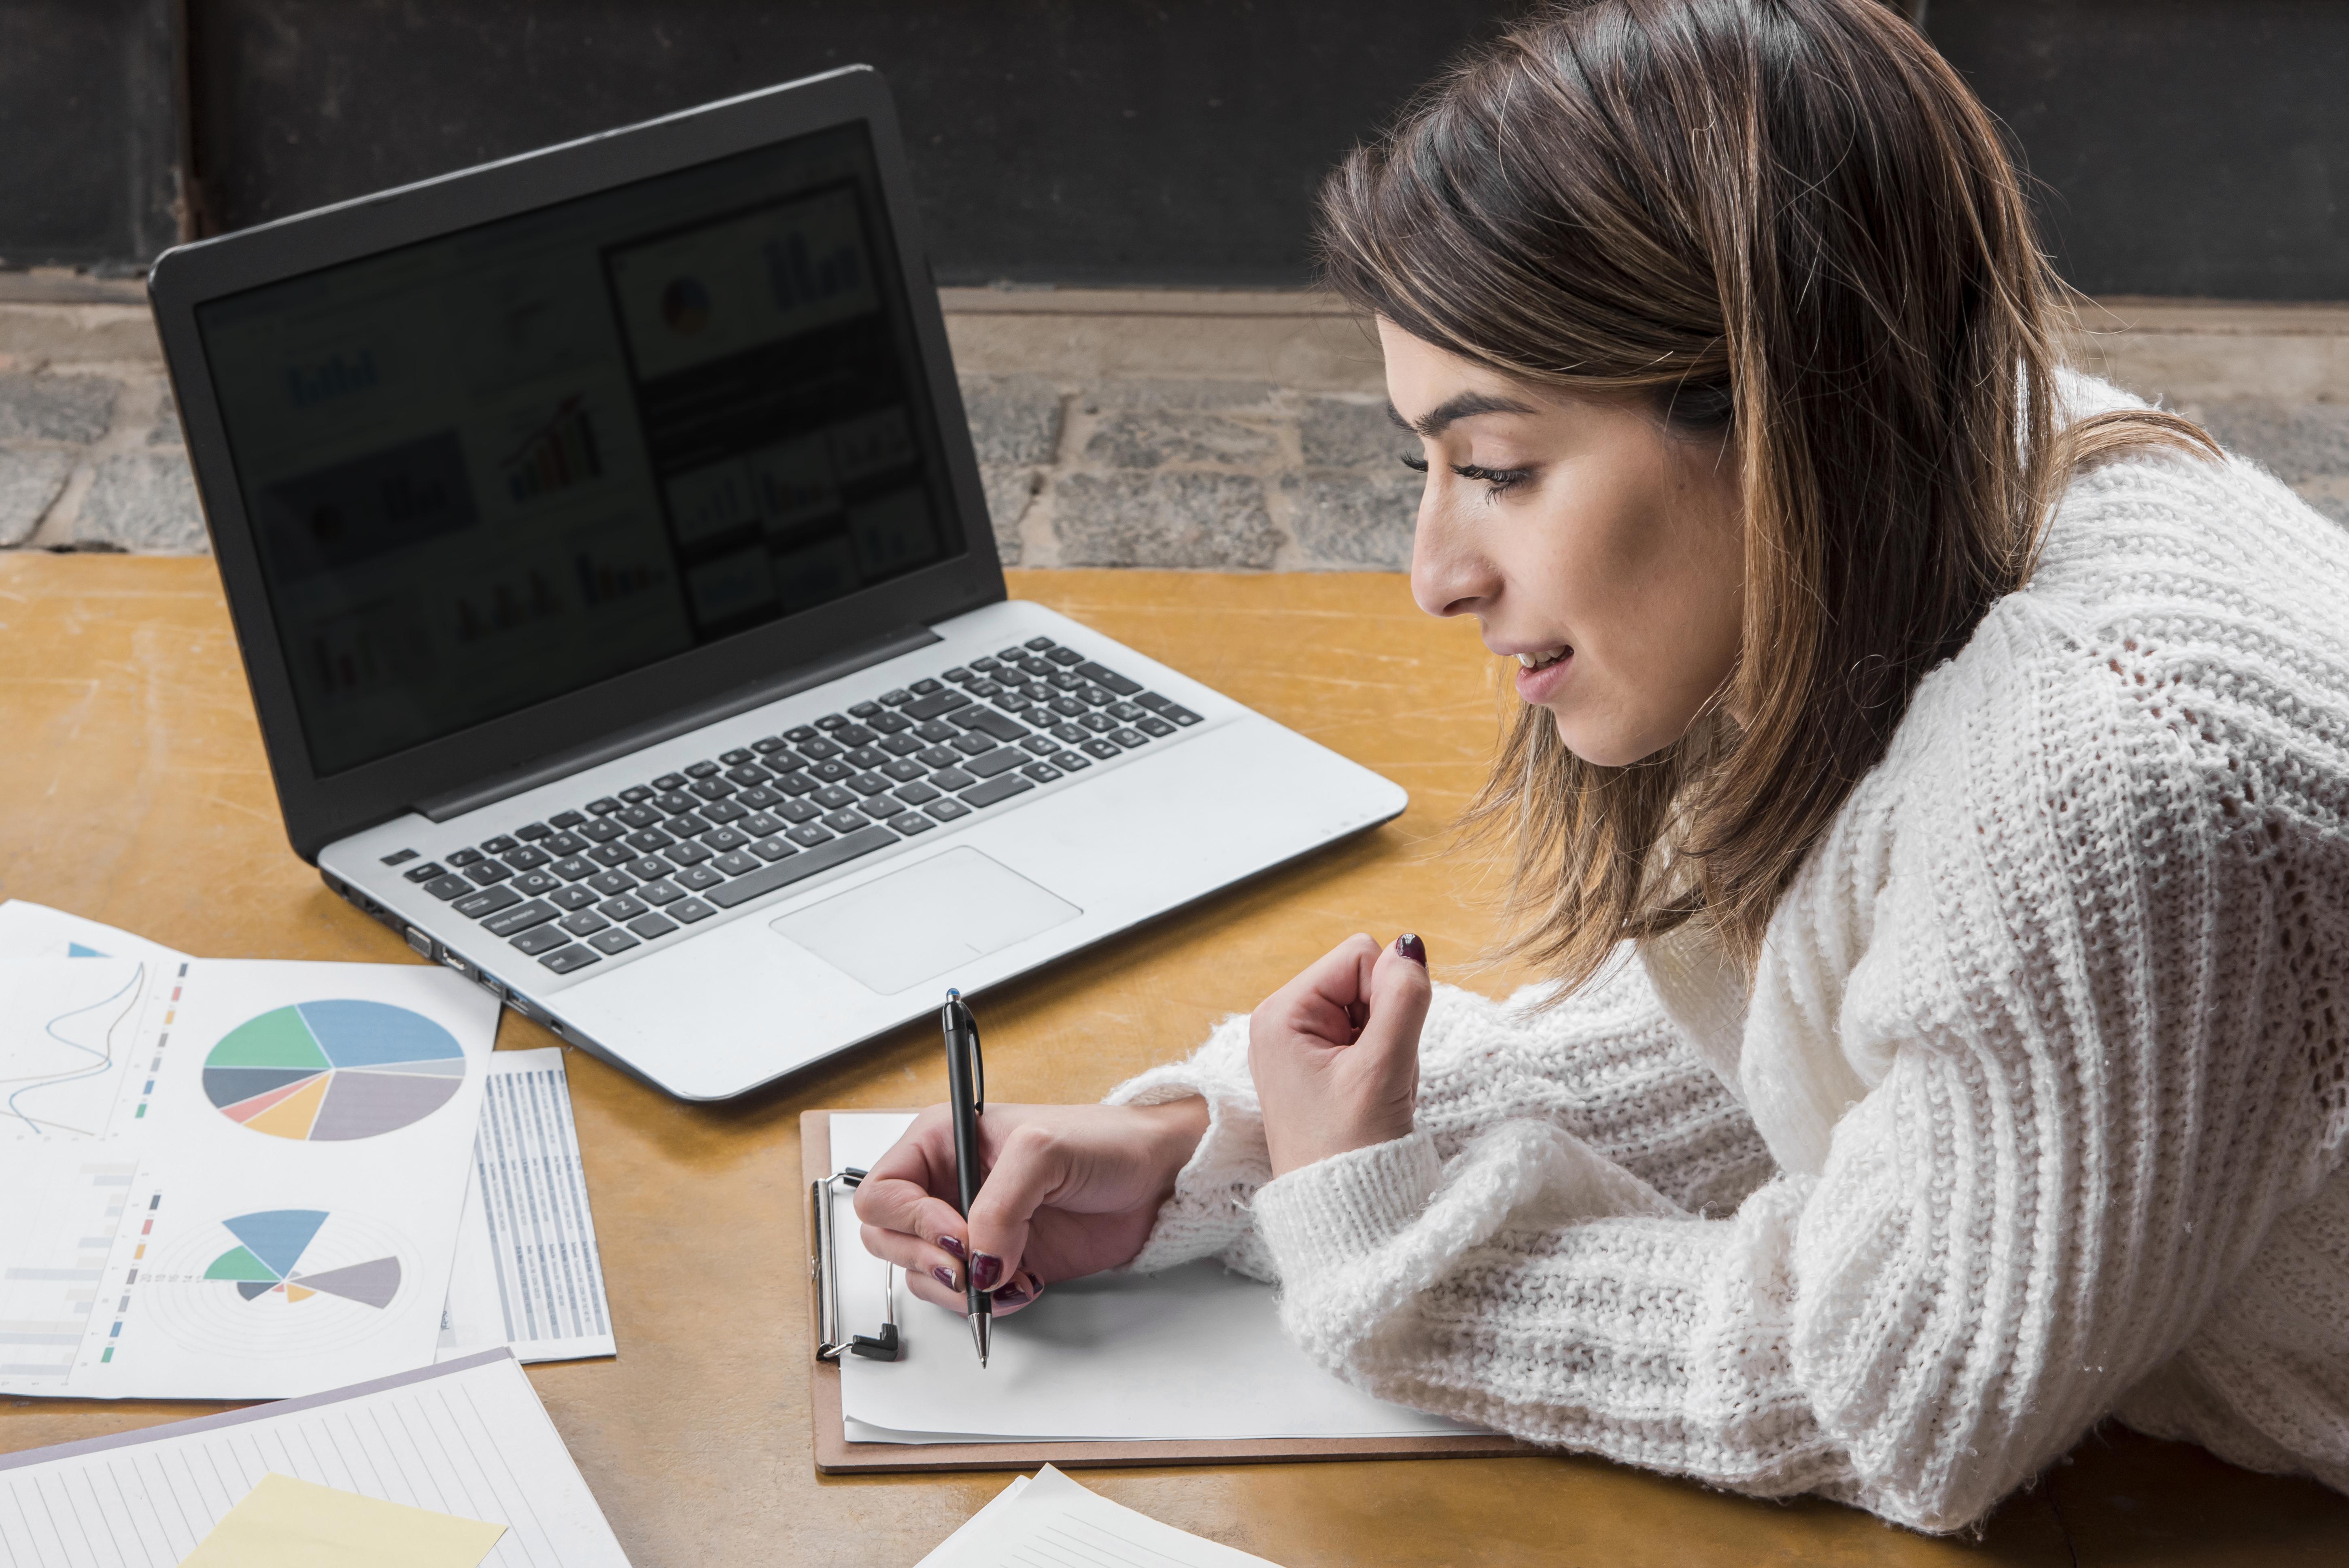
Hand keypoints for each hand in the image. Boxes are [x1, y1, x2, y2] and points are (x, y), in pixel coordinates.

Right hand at [852, 1099, 1208, 1315]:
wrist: (1156, 1177)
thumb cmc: (1105, 1142)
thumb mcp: (1043, 1151)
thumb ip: (1001, 1204)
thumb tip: (977, 1261)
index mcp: (941, 1142)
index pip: (882, 1191)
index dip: (908, 1219)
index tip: (954, 1232)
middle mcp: (948, 1185)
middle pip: (887, 1238)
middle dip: (923, 1260)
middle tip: (969, 1268)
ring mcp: (972, 1228)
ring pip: (922, 1274)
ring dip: (956, 1289)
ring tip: (1006, 1278)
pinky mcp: (1000, 1263)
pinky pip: (965, 1296)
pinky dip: (985, 1304)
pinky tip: (1023, 1287)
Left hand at [1250, 933, 1430, 1176]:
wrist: (1339, 1218)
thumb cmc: (1349, 1152)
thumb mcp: (1382, 1070)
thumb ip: (1403, 1000)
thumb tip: (1411, 944)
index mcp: (1282, 1013)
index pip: (1359, 956)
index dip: (1387, 994)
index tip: (1379, 1050)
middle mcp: (1284, 1020)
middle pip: (1366, 981)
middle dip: (1388, 1026)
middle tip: (1376, 1078)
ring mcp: (1301, 1044)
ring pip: (1376, 1012)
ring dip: (1390, 1050)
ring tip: (1373, 1094)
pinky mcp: (1319, 1066)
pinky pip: (1371, 1041)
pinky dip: (1385, 1066)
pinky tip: (1373, 1099)